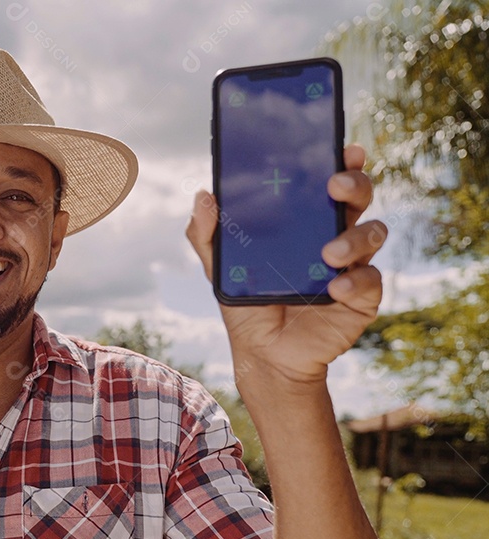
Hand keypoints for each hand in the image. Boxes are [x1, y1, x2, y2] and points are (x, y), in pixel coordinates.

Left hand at [185, 144, 386, 389]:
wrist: (263, 353)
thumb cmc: (247, 301)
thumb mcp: (218, 266)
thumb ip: (206, 233)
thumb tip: (204, 195)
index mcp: (305, 219)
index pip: (328, 180)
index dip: (342, 160)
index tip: (342, 147)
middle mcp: (335, 234)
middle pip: (359, 197)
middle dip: (355, 183)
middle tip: (335, 185)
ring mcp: (352, 264)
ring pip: (373, 233)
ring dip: (354, 237)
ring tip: (327, 255)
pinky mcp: (362, 296)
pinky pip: (370, 280)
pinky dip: (355, 281)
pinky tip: (335, 288)